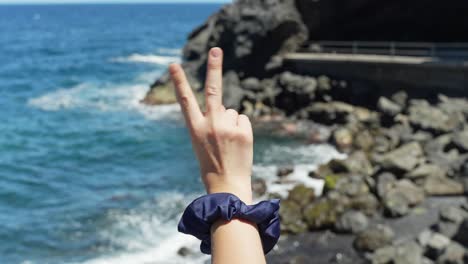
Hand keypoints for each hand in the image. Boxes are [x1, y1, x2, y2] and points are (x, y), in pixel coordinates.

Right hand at [169, 47, 253, 203]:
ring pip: (231, 112)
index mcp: (194, 129)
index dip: (179, 82)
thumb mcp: (202, 143)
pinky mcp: (243, 131)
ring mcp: (227, 127)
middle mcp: (210, 124)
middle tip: (216, 50)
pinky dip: (242, 129)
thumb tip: (229, 109)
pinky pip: (243, 119)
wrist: (227, 185)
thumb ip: (211, 122)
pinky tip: (238, 144)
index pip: (185, 101)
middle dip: (214, 67)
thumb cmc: (212, 165)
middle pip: (213, 90)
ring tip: (228, 143)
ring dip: (231, 123)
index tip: (173, 65)